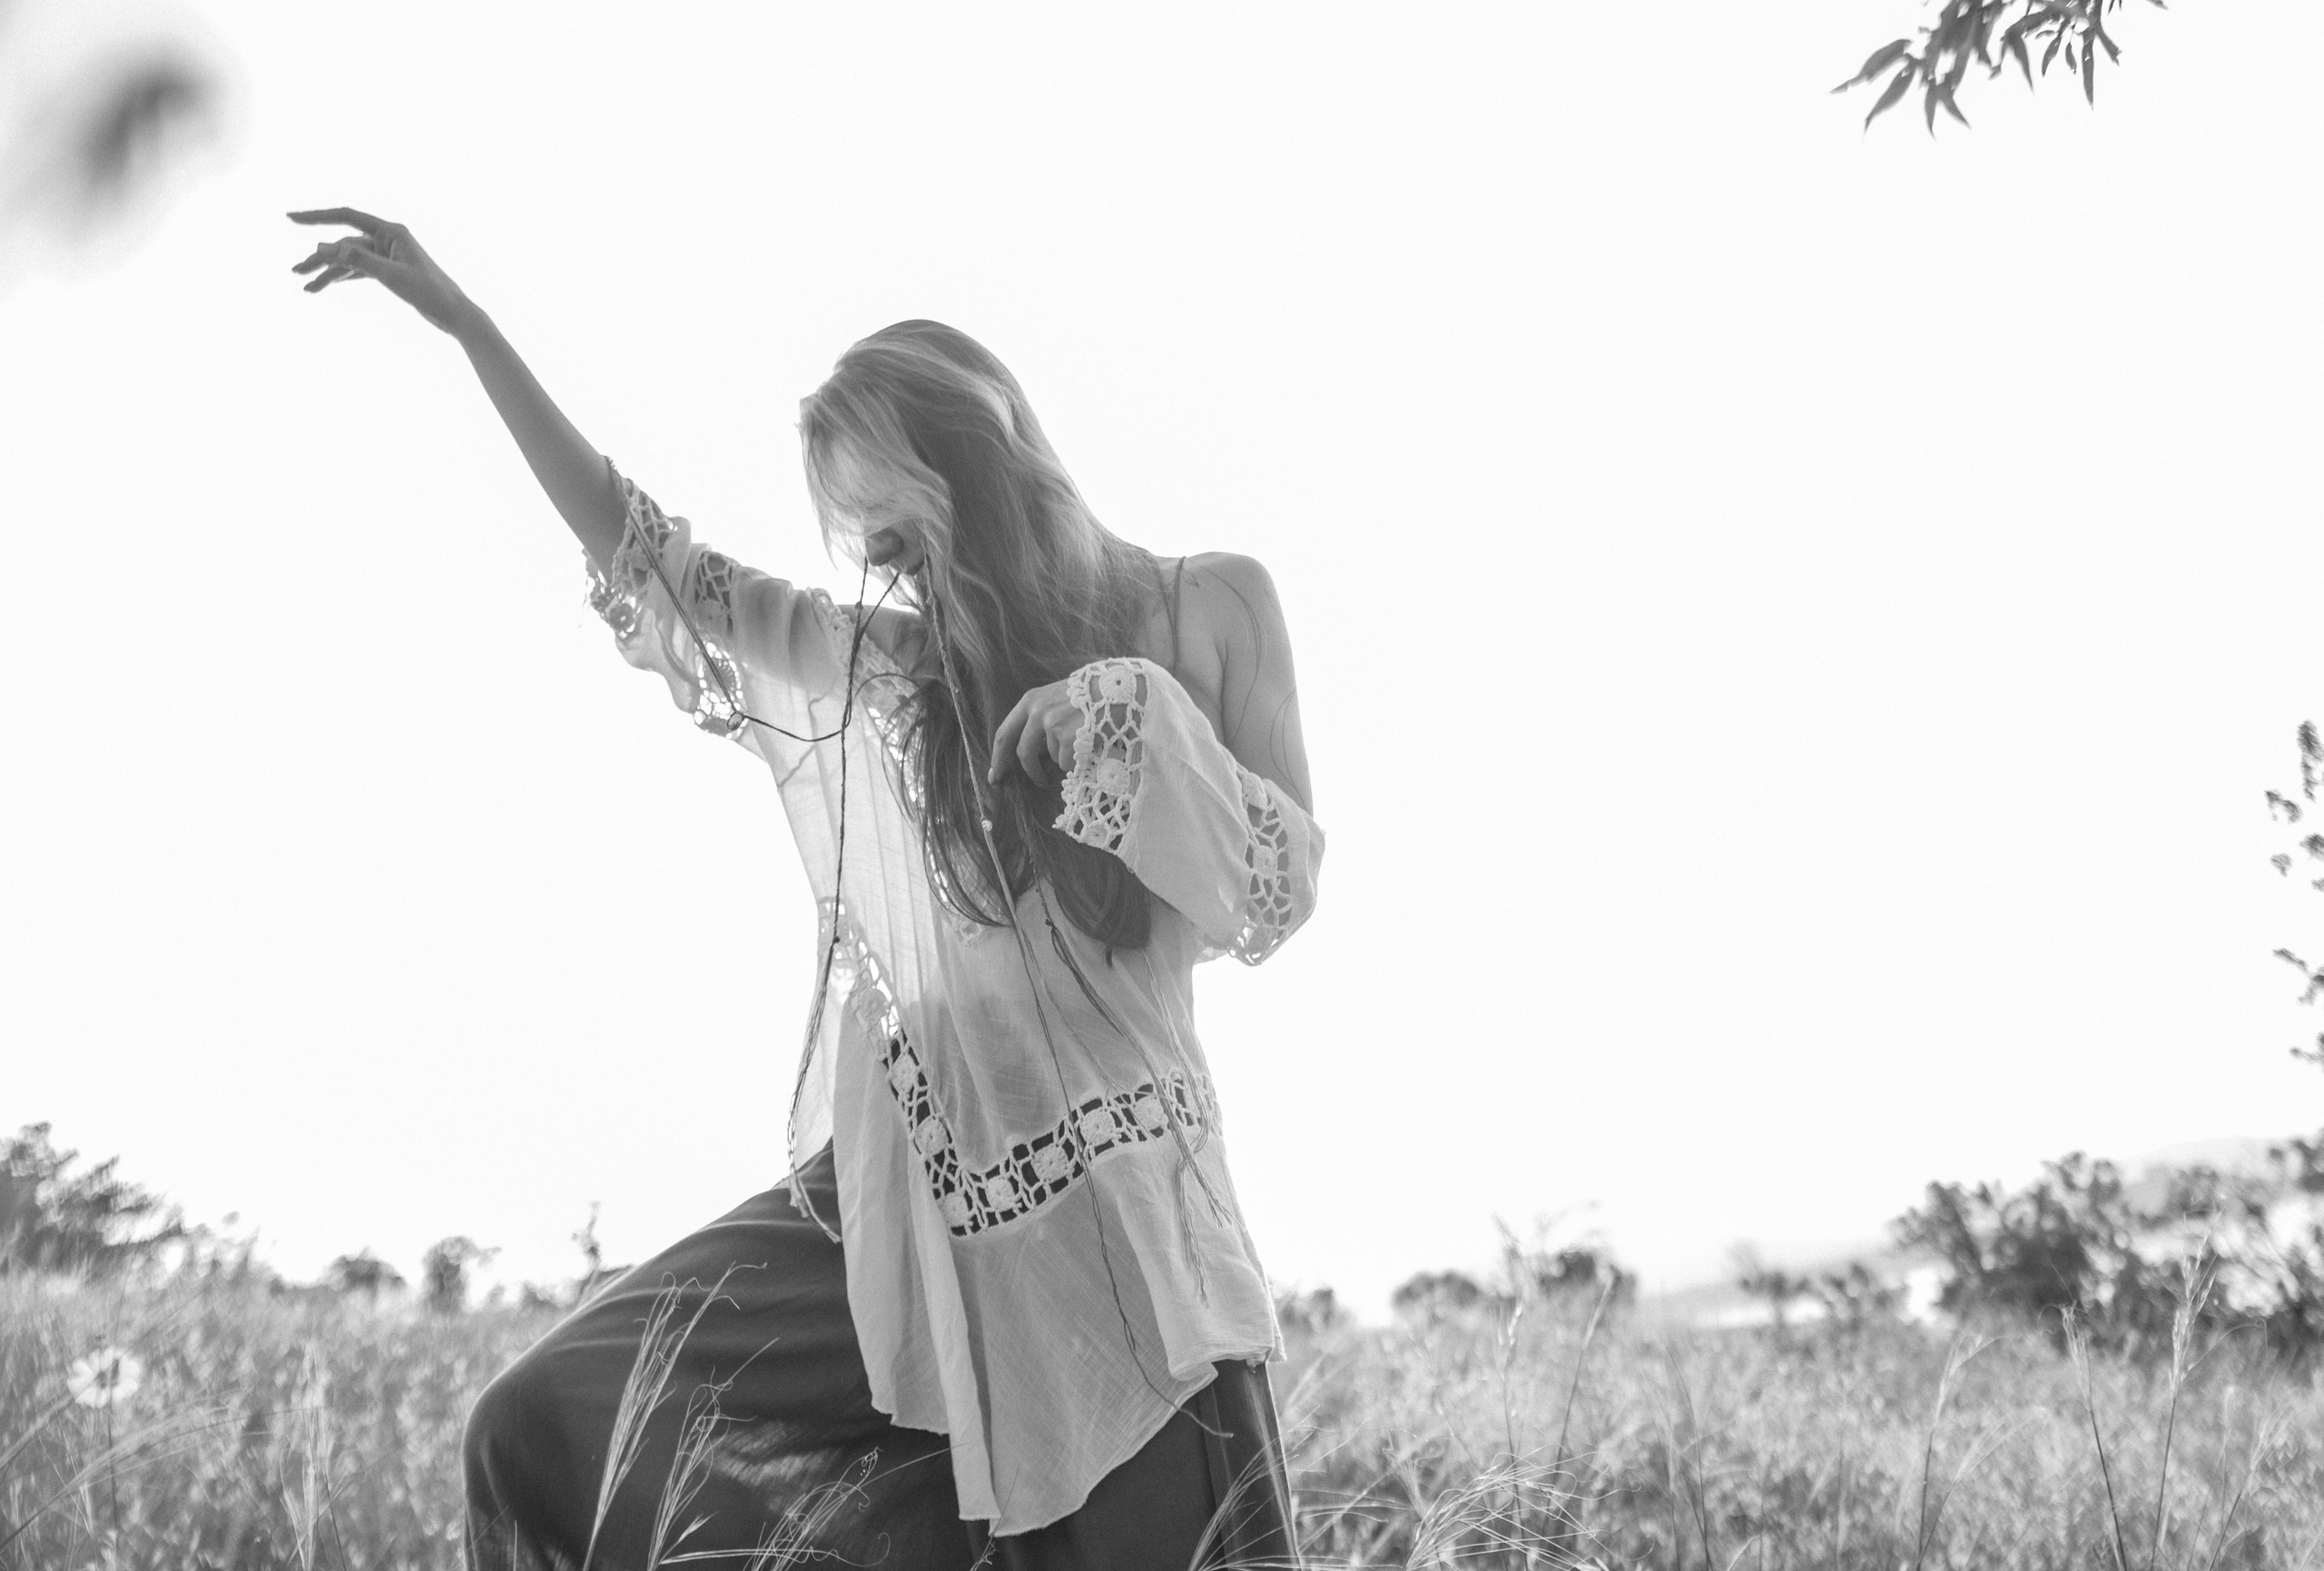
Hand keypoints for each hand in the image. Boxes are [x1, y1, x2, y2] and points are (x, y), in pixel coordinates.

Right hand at [288, 208, 475, 335]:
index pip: (346, 216)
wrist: (454, 314)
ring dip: (327, 272)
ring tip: (306, 288)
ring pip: (349, 259)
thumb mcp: (392, 277)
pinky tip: (323, 286)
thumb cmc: (430, 292)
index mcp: (391, 232)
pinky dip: (342, 278)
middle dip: (319, 258)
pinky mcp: (388, 271)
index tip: (291, 218)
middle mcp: (387, 239)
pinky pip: (358, 271)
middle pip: (343, 243)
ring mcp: (387, 255)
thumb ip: (359, 260)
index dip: (317, 217)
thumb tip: (325, 247)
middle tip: (295, 272)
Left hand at [988, 679, 1082, 787]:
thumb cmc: (1091, 695)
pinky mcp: (1068, 738)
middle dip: (1030, 771)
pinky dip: (1077, 761)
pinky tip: (1089, 744)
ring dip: (1064, 758)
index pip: (1005, 733)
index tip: (995, 776)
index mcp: (1031, 701)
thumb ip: (1041, 718)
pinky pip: (1066, 763)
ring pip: (1051, 758)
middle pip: (1023, 753)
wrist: (1120, 689)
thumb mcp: (1058, 698)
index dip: (998, 758)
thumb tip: (1030, 753)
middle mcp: (1037, 712)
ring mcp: (1052, 725)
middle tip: (1039, 781)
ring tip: (1083, 741)